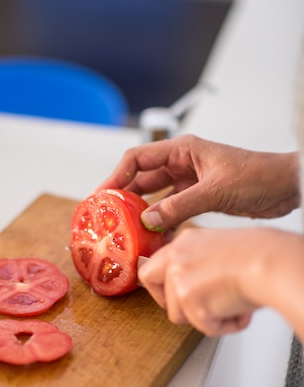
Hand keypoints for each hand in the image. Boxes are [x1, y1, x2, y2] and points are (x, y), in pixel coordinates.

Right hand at [97, 134, 299, 230]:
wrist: (285, 187)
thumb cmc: (258, 176)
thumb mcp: (214, 191)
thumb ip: (179, 206)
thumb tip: (148, 220)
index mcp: (183, 150)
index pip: (137, 158)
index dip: (116, 176)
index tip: (102, 194)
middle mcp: (183, 163)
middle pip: (143, 178)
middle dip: (125, 197)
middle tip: (107, 216)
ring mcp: (190, 181)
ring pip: (157, 196)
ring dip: (143, 212)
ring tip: (128, 229)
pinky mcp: (199, 197)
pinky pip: (172, 209)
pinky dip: (163, 222)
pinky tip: (155, 236)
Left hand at [138, 226, 303, 338]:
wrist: (270, 262)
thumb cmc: (258, 255)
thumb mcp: (219, 249)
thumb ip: (199, 263)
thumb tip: (196, 285)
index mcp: (185, 241)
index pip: (155, 262)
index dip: (162, 283)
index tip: (170, 292)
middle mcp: (176, 256)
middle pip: (149, 281)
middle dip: (167, 300)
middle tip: (195, 307)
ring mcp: (179, 278)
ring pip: (179, 314)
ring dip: (205, 317)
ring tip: (231, 304)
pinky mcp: (189, 300)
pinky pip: (204, 328)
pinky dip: (224, 326)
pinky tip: (238, 309)